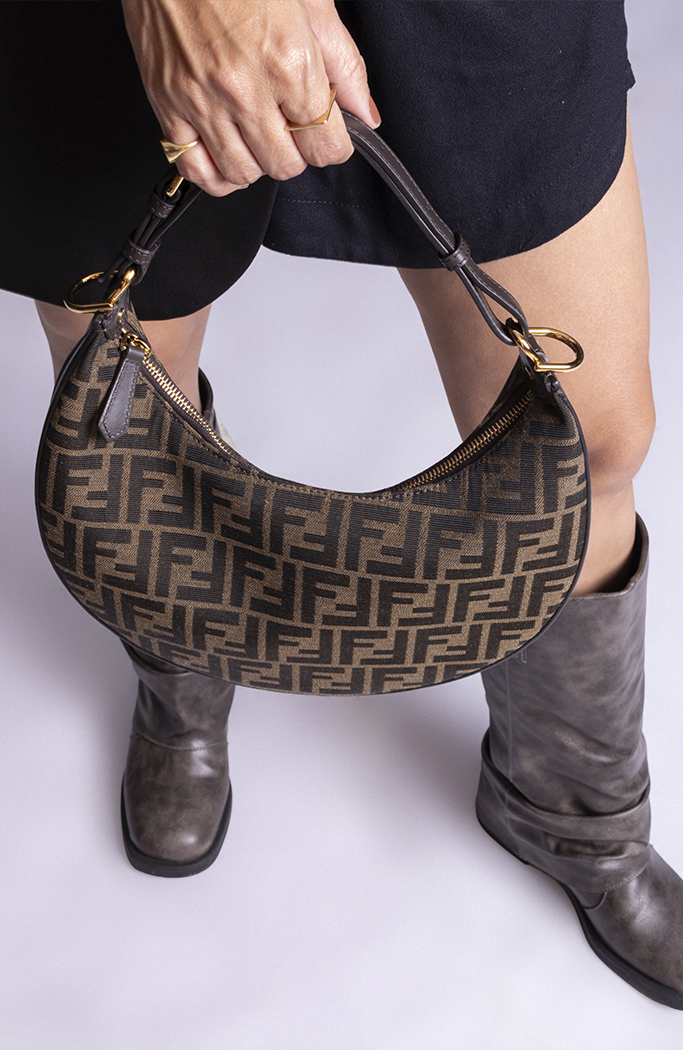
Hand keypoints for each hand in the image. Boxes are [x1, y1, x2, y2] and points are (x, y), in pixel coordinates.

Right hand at [121, 0, 379, 195]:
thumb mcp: (310, 0)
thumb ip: (344, 62)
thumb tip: (365, 111)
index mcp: (287, 61)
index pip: (326, 147)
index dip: (333, 144)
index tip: (328, 131)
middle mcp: (244, 89)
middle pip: (286, 166)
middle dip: (297, 152)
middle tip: (291, 124)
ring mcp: (202, 100)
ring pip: (243, 174)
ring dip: (258, 162)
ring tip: (259, 133)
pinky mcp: (167, 104)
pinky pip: (196, 170)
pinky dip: (216, 174)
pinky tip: (227, 155)